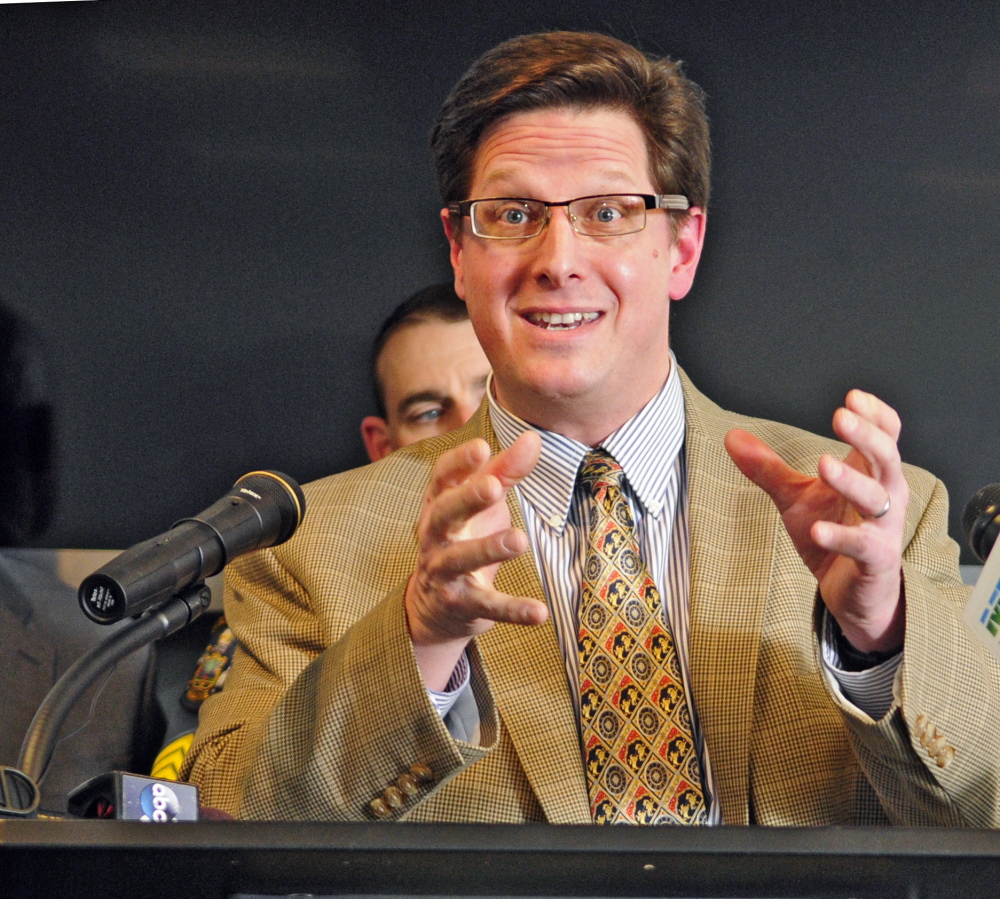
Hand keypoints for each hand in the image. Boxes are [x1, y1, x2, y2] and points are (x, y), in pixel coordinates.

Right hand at [405, 431, 546, 689]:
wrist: (437, 605)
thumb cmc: (464, 537)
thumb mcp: (481, 504)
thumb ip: (506, 471)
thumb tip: (534, 437)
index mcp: (439, 503)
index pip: (442, 478)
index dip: (459, 462)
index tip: (482, 448)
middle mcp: (436, 536)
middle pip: (444, 513)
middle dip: (467, 499)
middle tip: (494, 486)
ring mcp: (445, 572)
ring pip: (462, 558)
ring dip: (489, 549)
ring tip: (520, 539)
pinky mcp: (463, 604)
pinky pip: (488, 606)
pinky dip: (513, 610)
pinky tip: (540, 612)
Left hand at [724, 390, 907, 652]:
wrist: (852, 591)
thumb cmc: (832, 534)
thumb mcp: (795, 498)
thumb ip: (768, 468)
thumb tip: (731, 436)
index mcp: (869, 473)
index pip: (885, 434)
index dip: (874, 415)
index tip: (852, 397)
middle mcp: (885, 496)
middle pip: (887, 458)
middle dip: (866, 435)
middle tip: (840, 415)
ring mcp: (883, 529)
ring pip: (877, 498)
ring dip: (851, 480)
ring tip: (822, 463)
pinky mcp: (875, 561)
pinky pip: (863, 546)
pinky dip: (840, 538)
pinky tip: (818, 530)